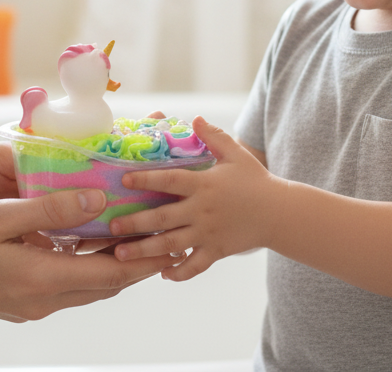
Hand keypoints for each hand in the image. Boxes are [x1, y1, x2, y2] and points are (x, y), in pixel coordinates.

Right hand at [0, 188, 181, 321]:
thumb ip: (49, 208)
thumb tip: (96, 201)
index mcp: (41, 280)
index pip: (112, 275)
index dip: (145, 257)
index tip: (170, 237)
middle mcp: (41, 300)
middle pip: (105, 284)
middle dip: (137, 260)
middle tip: (160, 231)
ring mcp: (28, 304)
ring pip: (86, 286)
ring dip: (111, 263)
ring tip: (132, 233)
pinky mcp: (16, 301)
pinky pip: (65, 284)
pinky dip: (84, 265)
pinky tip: (83, 240)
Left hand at [107, 116, 274, 280]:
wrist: (280, 212)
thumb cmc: (255, 180)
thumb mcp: (236, 153)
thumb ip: (213, 136)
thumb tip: (194, 117)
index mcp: (204, 184)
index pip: (170, 180)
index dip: (146, 179)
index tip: (123, 179)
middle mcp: (202, 210)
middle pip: (162, 218)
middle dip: (135, 223)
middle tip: (111, 227)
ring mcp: (208, 233)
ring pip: (172, 245)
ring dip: (145, 251)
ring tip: (121, 255)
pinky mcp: (217, 251)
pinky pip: (194, 266)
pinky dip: (178, 273)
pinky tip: (162, 274)